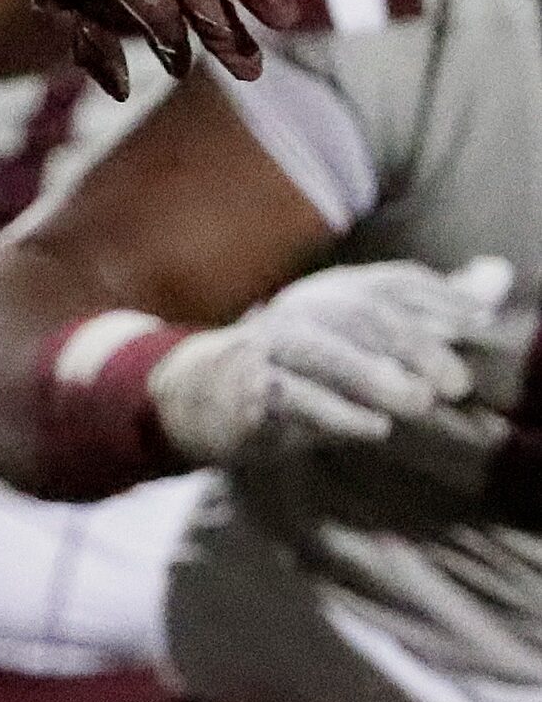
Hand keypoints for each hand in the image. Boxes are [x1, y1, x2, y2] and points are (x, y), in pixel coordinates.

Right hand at [148, 257, 512, 465]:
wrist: (204, 394)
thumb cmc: (300, 369)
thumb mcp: (363, 338)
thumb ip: (430, 310)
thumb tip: (498, 274)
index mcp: (333, 292)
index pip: (390, 283)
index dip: (436, 299)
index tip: (477, 326)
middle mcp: (300, 310)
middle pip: (358, 314)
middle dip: (412, 344)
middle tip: (455, 383)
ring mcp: (267, 347)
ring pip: (317, 350)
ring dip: (369, 375)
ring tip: (417, 402)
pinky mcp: (245, 390)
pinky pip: (285, 395)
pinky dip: (330, 412)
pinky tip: (371, 427)